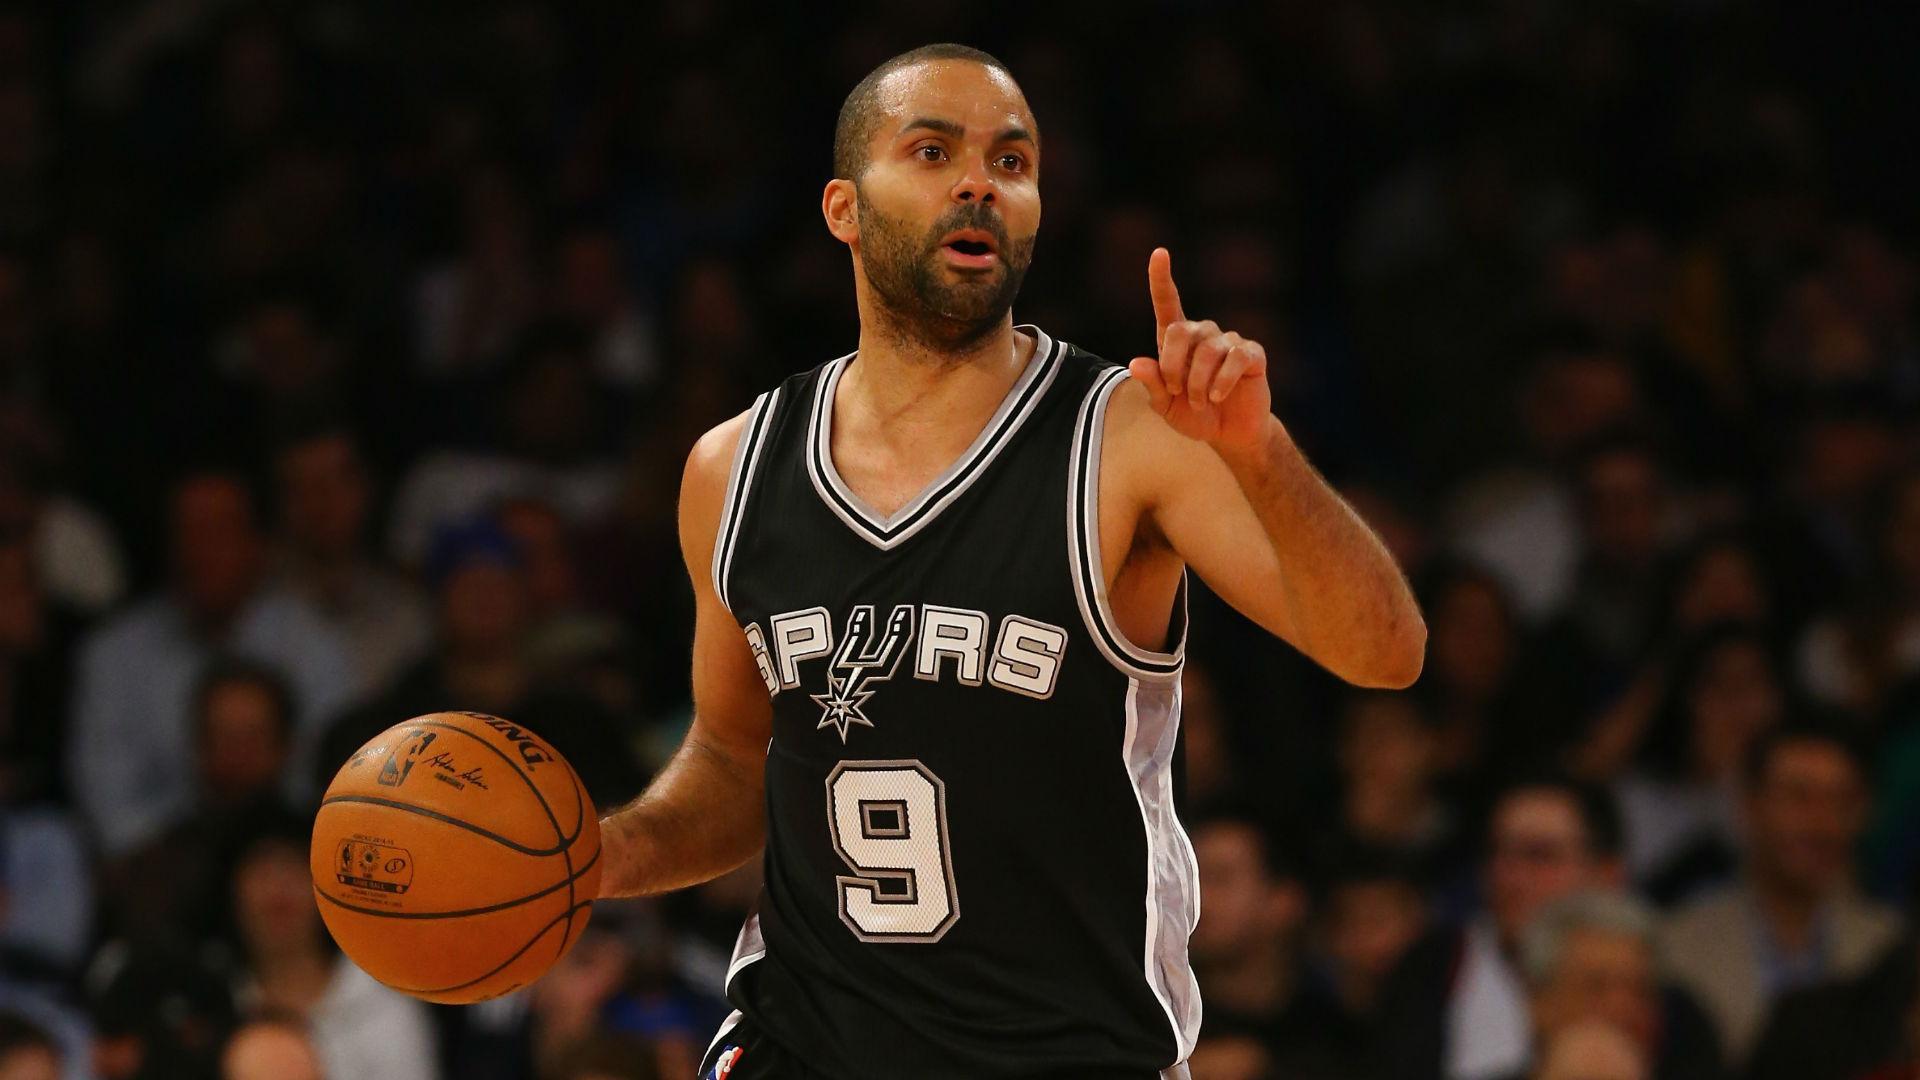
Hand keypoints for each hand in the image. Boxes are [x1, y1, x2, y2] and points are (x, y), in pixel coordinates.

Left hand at [1126, 247, 1273, 456]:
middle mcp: (1203, 334)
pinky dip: (1222, 381)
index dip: (1161, 278)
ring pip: (1207, 350)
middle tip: (1175, 392)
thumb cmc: (1195, 416)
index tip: (1159, 253)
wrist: (1229, 434)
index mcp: (1177, 341)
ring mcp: (1229, 341)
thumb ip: (1152, 385)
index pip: (1168, 303)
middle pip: (1180, 331)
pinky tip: (1219, 397)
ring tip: (1201, 402)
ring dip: (1198, 383)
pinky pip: (1235, 358)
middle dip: (1173, 366)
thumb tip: (1136, 363)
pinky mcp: (1251, 354)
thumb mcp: (1166, 406)